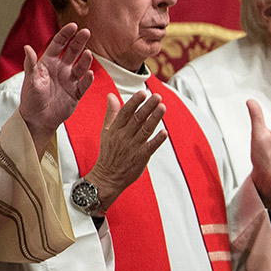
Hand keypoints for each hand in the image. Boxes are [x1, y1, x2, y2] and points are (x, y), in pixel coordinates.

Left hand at [19, 23, 93, 157]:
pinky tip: (90, 74)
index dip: (66, 35)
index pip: (58, 45)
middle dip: (79, 41)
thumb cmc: (31, 99)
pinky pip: (84, 84)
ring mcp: (70, 80)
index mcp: (48, 63)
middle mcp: (61, 69)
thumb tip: (27, 47)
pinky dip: (88, 79)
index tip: (73, 26)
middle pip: (73, 52)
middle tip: (86, 32)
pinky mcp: (76, 92)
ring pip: (81, 66)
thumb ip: (31, 64)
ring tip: (88, 53)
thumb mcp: (30, 80)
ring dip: (85, 60)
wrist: (38, 119)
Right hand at [85, 91, 167, 214]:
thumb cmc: (109, 152)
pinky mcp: (140, 158)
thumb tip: (111, 95)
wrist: (107, 177)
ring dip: (154, 118)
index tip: (142, 92)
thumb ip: (111, 113)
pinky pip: (150, 147)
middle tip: (157, 96)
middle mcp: (123, 137)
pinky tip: (165, 132)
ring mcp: (132, 147)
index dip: (134, 102)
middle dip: (147, 107)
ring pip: (145, 130)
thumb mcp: (106, 131)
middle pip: (137, 119)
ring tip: (162, 107)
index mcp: (115, 129)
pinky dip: (157, 140)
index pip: (125, 113)